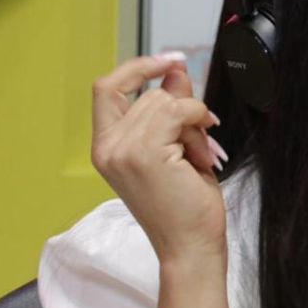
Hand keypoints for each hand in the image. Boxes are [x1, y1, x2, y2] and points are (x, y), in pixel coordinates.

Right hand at [91, 54, 228, 262]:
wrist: (190, 246)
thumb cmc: (184, 207)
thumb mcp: (176, 147)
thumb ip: (170, 109)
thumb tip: (176, 70)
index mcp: (106, 147)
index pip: (107, 87)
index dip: (138, 68)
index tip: (170, 61)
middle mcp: (107, 147)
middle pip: (149, 94)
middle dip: (182, 109)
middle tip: (198, 140)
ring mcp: (122, 149)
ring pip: (166, 100)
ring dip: (193, 123)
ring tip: (197, 156)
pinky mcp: (144, 152)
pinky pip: (179, 110)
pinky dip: (198, 121)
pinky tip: (201, 153)